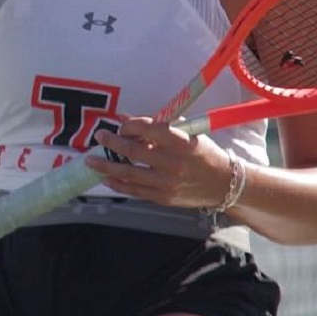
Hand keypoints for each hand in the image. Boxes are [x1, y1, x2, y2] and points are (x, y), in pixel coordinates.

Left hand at [87, 117, 230, 208]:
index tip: (121, 125)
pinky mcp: (164, 197)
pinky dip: (118, 184)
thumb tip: (126, 118)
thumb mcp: (188, 134)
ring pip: (129, 174)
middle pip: (133, 152)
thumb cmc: (204, 153)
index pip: (148, 129)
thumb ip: (158, 126)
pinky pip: (135, 191)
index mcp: (181, 142)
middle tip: (99, 137)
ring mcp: (167, 183)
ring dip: (107, 167)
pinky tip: (107, 178)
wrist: (224, 183)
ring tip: (91, 161)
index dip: (130, 126)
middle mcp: (173, 163)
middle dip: (112, 143)